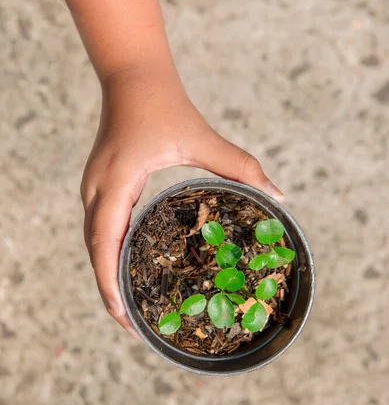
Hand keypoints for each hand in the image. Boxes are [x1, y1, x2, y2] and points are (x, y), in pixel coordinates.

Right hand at [80, 67, 283, 337]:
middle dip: (109, 292)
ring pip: (93, 245)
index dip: (110, 284)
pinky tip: (125, 271)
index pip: (105, 245)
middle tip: (135, 327)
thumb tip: (279, 196)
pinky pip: (99, 231)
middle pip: (95, 254)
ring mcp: (93, 189)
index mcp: (117, 183)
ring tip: (128, 308)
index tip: (124, 316)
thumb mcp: (202, 139)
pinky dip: (108, 256)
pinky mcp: (99, 187)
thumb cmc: (165, 105)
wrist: (132, 77)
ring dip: (106, 276)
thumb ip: (241, 167)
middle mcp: (96, 191)